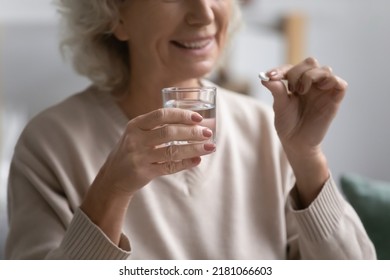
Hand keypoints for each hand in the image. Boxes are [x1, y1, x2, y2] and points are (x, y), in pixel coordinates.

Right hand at [96, 108, 214, 196]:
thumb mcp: (137, 134)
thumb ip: (157, 126)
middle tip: (208, 133)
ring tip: (210, 147)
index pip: (161, 115)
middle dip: (192, 132)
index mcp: (136, 125)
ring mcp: (139, 157)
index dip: (182, 115)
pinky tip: (197, 160)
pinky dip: (185, 163)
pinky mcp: (143, 172)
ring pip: (171, 151)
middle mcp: (136, 139)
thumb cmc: (132, 151)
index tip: (198, 117)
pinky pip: (169, 167)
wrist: (113, 177)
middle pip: (169, 132)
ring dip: (194, 148)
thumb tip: (192, 123)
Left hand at [262, 57, 346, 157]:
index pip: (292, 68)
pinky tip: (319, 88)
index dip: (281, 70)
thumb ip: (276, 90)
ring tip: (301, 92)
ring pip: (325, 69)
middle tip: (291, 88)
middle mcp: (312, 84)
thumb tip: (265, 78)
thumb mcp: (279, 106)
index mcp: (297, 83)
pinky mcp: (334, 100)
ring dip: (311, 76)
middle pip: (310, 63)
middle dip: (297, 72)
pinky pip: (340, 84)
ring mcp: (324, 91)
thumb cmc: (288, 124)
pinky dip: (332, 81)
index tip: (270, 76)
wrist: (296, 143)